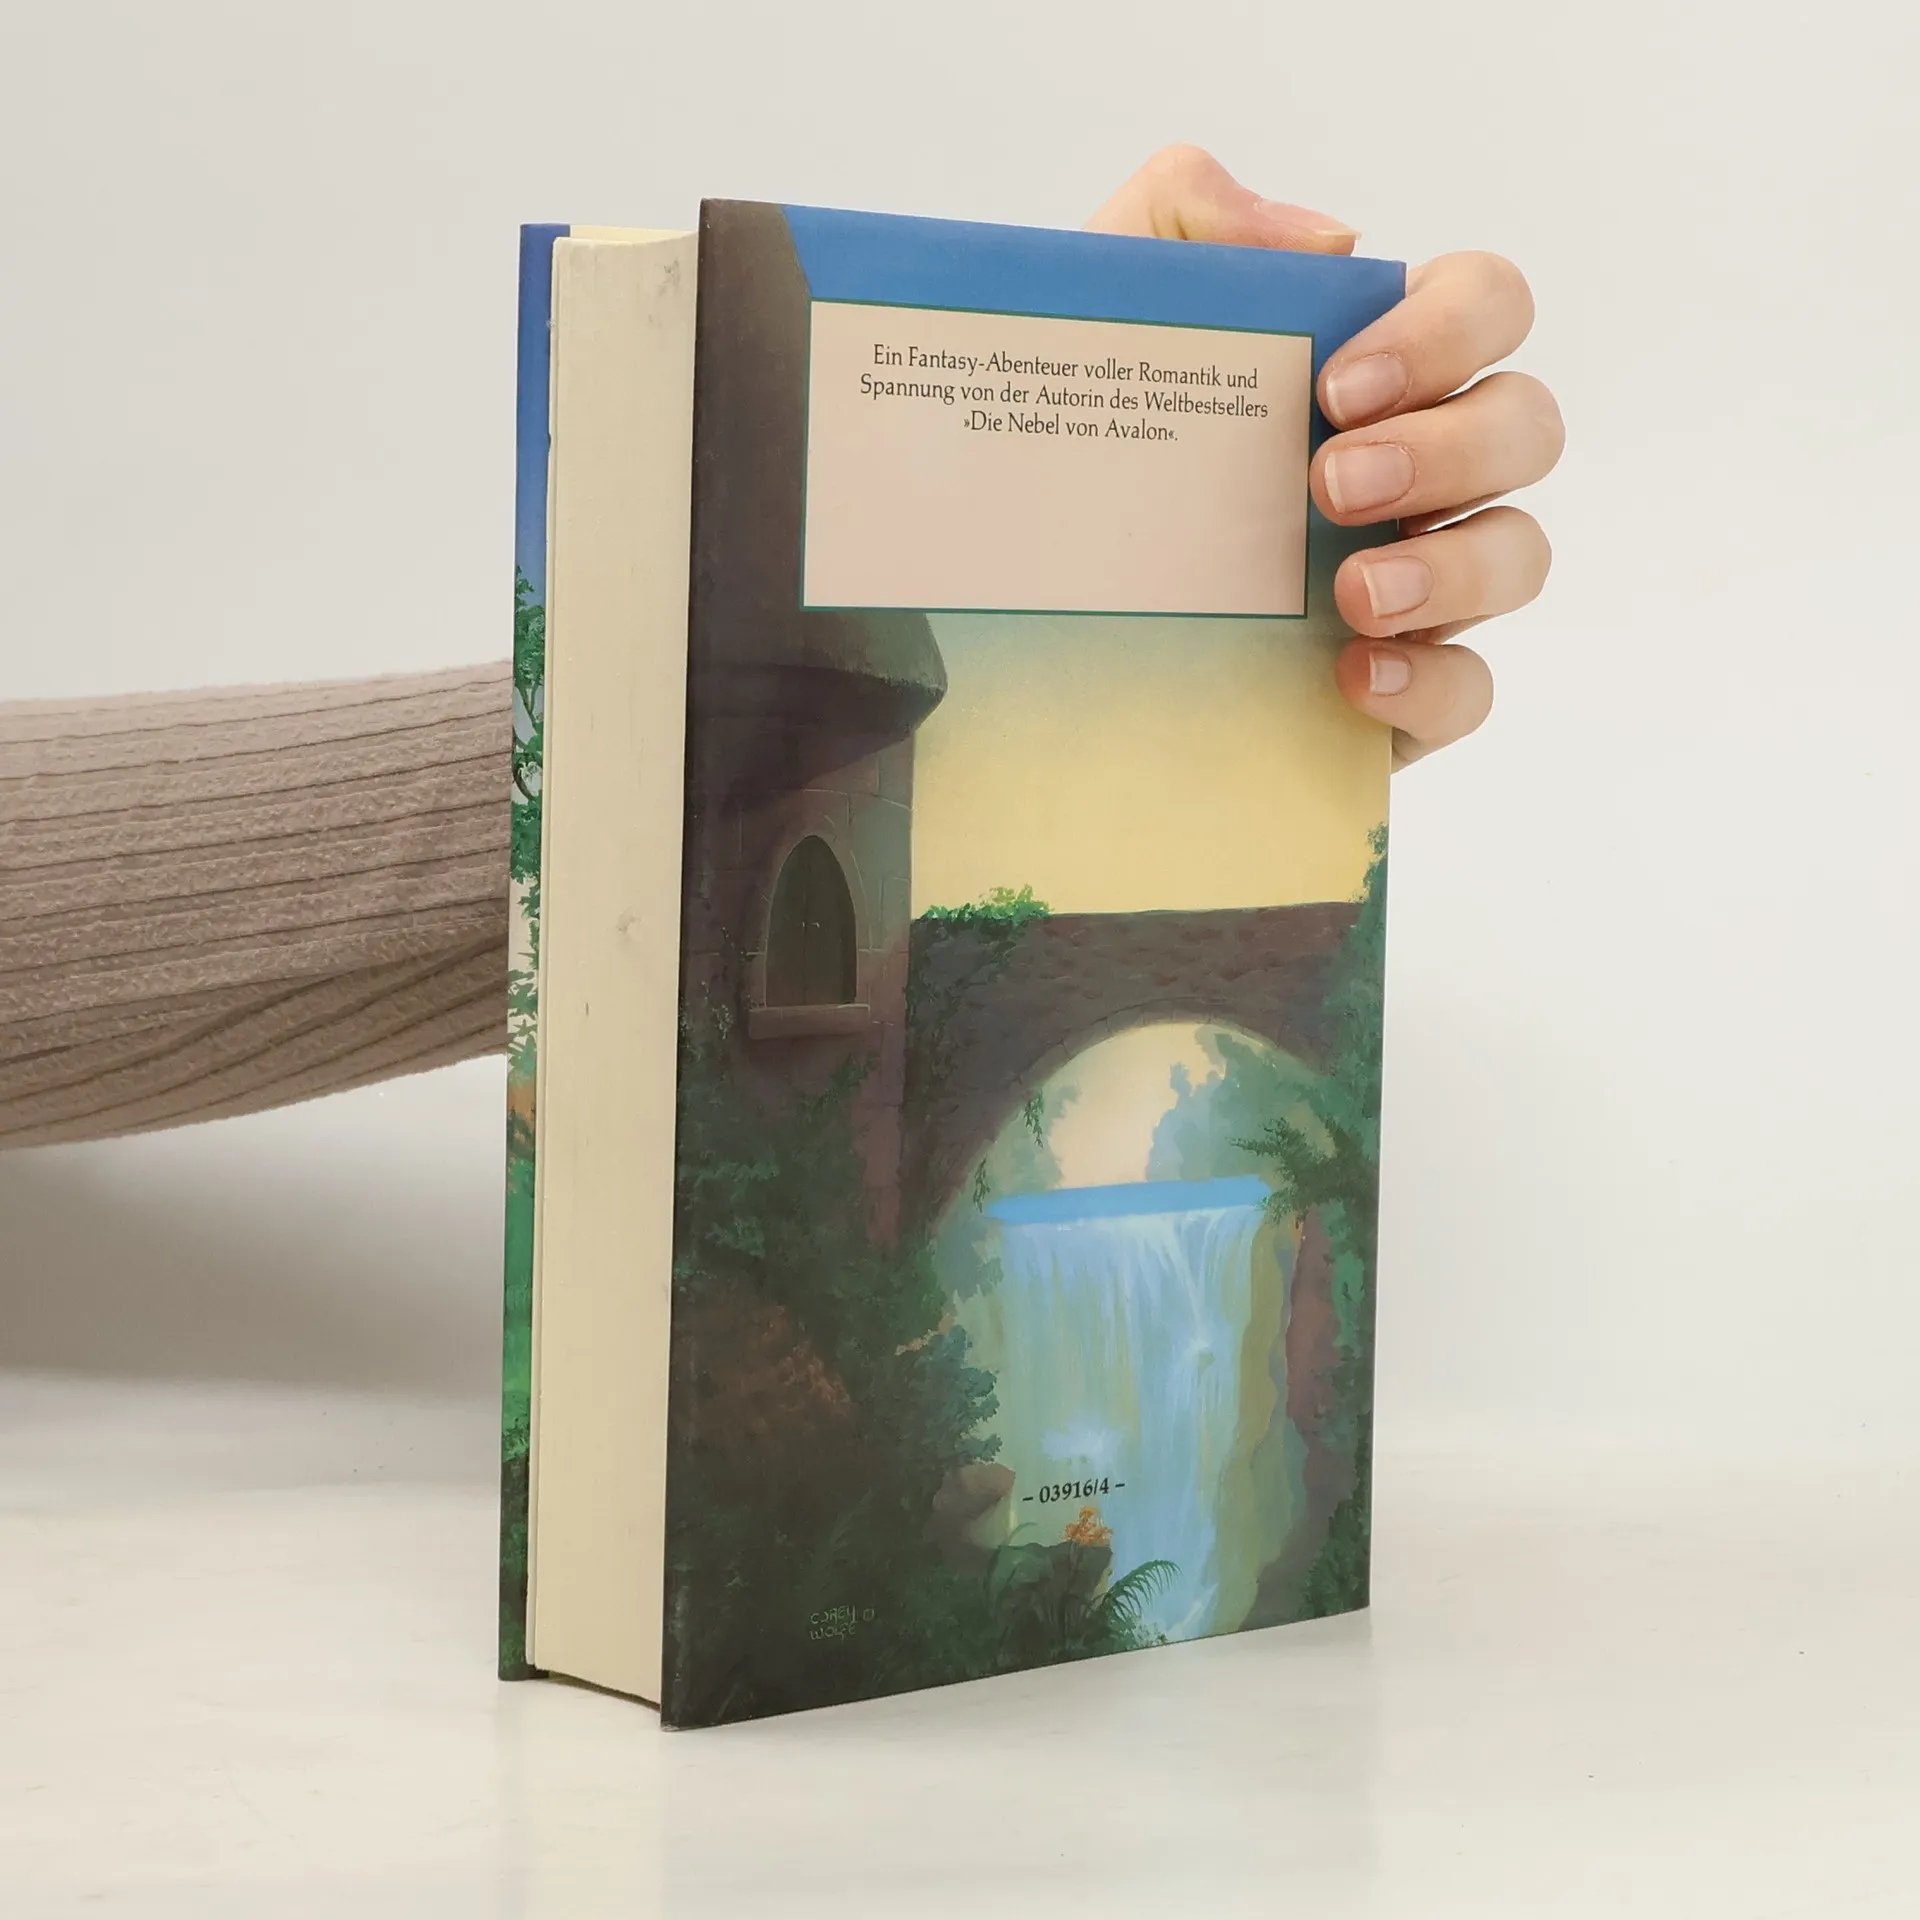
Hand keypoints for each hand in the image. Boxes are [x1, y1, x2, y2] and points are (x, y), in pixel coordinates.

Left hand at [1088, 147, 1562, 767]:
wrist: (1008, 583)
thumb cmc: (1076, 435)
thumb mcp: (1094, 304)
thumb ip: (1183, 213)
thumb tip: (1328, 238)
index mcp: (1374, 364)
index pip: (1487, 305)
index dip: (1447, 332)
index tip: (1335, 387)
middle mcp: (1418, 466)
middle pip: (1525, 426)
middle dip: (1448, 450)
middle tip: (1328, 486)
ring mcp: (1418, 580)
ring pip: (1518, 555)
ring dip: (1455, 568)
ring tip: (1352, 594)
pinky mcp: (1392, 686)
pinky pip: (1469, 687)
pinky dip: (1432, 681)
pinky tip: (1354, 676)